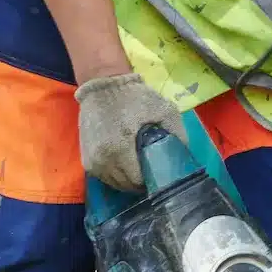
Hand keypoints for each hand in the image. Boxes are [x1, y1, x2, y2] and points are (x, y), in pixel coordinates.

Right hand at [75, 71, 187, 192]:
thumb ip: (178, 133)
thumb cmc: (135, 97)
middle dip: (142, 182)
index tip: (161, 171)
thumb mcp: (164, 109)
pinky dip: (116, 175)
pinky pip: (105, 177)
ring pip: (115, 184)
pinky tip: (126, 166)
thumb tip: (185, 156)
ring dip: (128, 181)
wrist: (103, 85)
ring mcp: (92, 161)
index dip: (153, 179)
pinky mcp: (86, 160)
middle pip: (127, 185)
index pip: (138, 180)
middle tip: (153, 171)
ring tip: (140, 169)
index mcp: (120, 148)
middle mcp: (103, 159)